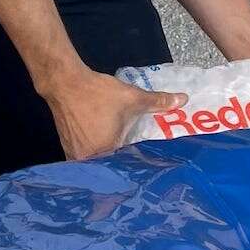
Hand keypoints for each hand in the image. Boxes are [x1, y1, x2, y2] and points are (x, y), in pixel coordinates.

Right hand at [43, 70, 185, 161]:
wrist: (65, 83)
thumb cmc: (98, 93)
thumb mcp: (132, 97)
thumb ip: (159, 101)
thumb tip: (184, 100)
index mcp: (105, 151)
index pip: (126, 165)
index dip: (136, 162)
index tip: (147, 161)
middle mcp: (88, 159)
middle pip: (109, 166)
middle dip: (121, 162)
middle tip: (137, 158)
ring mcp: (74, 155)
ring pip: (96, 161)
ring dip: (107, 156)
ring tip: (120, 152)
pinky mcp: (67, 148)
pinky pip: (86, 155)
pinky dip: (95, 150)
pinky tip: (102, 142)